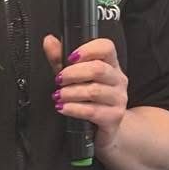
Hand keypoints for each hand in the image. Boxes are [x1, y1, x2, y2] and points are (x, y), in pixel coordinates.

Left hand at [44, 34, 128, 149]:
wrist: (104, 129)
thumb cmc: (88, 99)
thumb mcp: (72, 77)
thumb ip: (60, 59)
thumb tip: (49, 40)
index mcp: (111, 65)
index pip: (106, 47)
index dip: (88, 49)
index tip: (70, 57)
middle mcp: (118, 80)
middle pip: (98, 69)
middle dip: (73, 73)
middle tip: (58, 79)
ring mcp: (119, 99)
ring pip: (94, 91)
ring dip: (71, 92)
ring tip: (58, 96)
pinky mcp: (114, 117)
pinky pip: (92, 111)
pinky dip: (73, 108)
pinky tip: (63, 108)